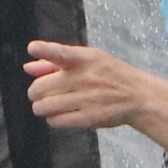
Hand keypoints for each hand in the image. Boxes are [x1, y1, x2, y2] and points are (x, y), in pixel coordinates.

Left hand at [24, 39, 167, 137]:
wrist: (139, 96)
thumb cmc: (108, 74)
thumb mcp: (89, 60)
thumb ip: (56, 62)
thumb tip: (28, 67)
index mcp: (85, 59)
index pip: (62, 53)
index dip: (46, 50)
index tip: (33, 47)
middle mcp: (85, 78)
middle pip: (39, 88)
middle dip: (35, 92)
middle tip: (42, 93)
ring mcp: (87, 99)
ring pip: (43, 107)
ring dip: (41, 107)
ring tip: (49, 104)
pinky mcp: (89, 118)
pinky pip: (55, 121)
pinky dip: (52, 119)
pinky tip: (60, 114)